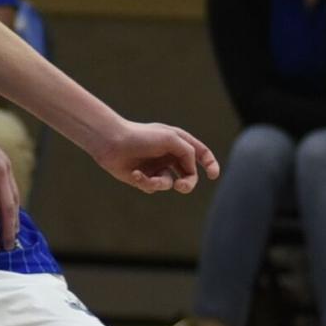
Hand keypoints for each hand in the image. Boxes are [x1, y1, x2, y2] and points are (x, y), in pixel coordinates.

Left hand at [92, 119, 219, 194]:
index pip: (201, 153)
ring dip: (160, 183)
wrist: (112, 142)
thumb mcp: (170, 139)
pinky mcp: (144, 178)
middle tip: (181, 186)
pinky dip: (145, 182)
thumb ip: (188, 152)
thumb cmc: (141, 137)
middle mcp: (169, 155)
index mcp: (178, 142)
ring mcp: (157, 167)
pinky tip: (135, 174)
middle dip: (187, 183)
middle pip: (189, 175)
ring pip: (170, 184)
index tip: (213, 175)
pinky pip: (152, 187)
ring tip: (149, 180)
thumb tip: (190, 170)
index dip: (210, 164)